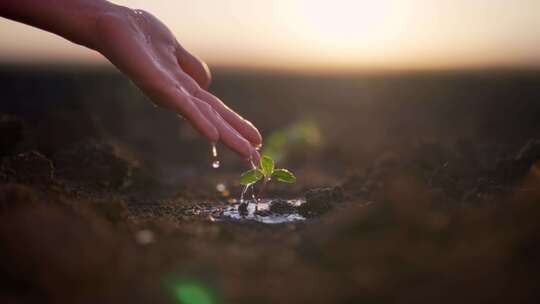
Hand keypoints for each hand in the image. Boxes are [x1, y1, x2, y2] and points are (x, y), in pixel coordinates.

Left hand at [90, 6, 261, 162]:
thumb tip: (207, 83)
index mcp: (183, 88)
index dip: (237, 125)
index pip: (216, 110)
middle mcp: (177, 95)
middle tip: (257, 159)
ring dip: (227, 137)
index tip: (256, 141)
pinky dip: (200, 121)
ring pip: (205, 117)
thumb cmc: (138, 35)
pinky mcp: (157, 84)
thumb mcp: (173, 49)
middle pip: (214, 119)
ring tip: (246, 153)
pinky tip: (214, 137)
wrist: (110, 22)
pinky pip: (183, 105)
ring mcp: (168, 92)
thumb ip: (191, 65)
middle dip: (237, 138)